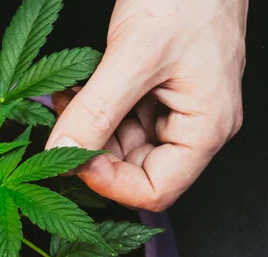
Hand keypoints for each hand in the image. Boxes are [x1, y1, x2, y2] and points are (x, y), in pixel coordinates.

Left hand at [48, 0, 247, 210]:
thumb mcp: (134, 56)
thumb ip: (97, 111)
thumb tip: (62, 152)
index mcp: (206, 128)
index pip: (156, 189)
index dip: (111, 183)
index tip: (74, 158)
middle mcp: (193, 126)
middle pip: (136, 170)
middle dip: (94, 152)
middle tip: (63, 126)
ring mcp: (175, 110)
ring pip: (123, 145)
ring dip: (89, 131)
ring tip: (67, 100)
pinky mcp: (157, 93)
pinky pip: (121, 119)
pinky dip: (95, 112)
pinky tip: (76, 92)